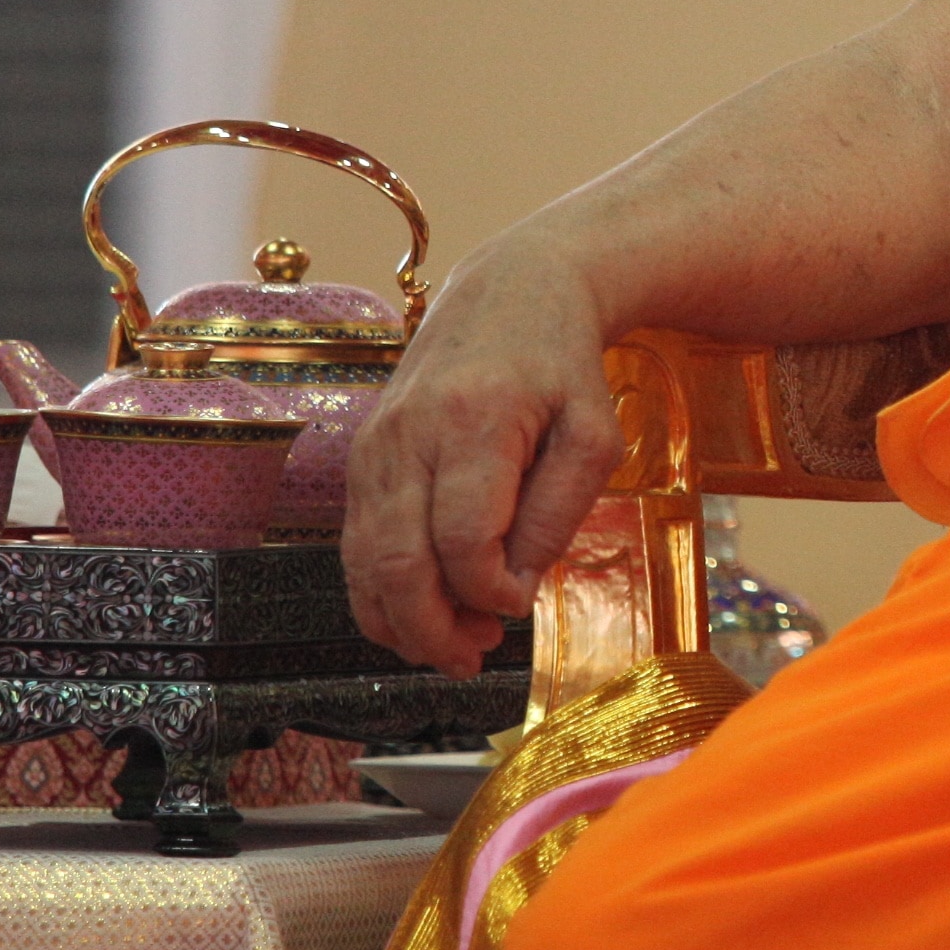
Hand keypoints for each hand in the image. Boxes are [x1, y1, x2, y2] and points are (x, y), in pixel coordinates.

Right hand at [342, 236, 624, 677]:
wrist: (511, 290)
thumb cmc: (562, 365)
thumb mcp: (594, 434)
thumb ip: (557, 514)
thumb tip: (512, 588)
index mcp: (474, 421)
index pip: (461, 538)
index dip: (487, 592)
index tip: (519, 605)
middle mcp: (408, 434)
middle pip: (397, 561)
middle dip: (431, 629)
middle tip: (473, 659)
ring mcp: (375, 445)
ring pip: (363, 562)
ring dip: (400, 621)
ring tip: (452, 648)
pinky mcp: (361, 457)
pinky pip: (355, 544)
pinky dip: (379, 592)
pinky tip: (418, 614)